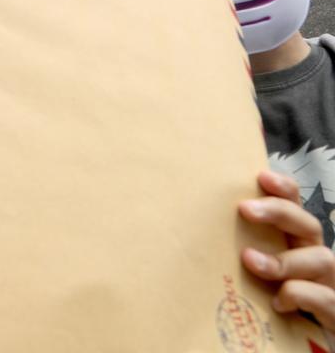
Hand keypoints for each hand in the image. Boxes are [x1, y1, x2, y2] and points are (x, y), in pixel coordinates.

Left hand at [240, 170, 334, 331]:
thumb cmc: (269, 300)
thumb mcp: (255, 271)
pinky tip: (278, 301)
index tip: (260, 175)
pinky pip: (326, 298)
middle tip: (245, 209)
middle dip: (280, 212)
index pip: (296, 206)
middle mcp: (315, 258)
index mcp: (297, 243)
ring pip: (322, 259)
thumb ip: (241, 251)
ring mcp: (330, 283)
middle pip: (310, 224)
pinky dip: (301, 295)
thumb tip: (191, 234)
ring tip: (250, 260)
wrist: (305, 342)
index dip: (284, 189)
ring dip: (284, 259)